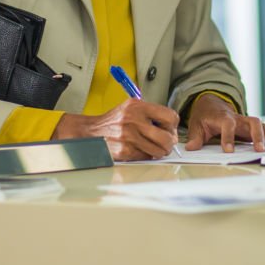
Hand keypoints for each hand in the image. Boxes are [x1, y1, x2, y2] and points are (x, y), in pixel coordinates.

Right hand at [50, 99, 178, 160]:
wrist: (92, 131)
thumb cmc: (115, 120)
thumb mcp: (132, 107)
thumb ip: (152, 113)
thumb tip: (172, 129)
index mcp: (138, 107)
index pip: (170, 116)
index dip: (173, 124)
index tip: (170, 128)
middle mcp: (134, 120)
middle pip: (167, 137)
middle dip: (170, 142)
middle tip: (168, 143)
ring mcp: (129, 137)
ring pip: (159, 150)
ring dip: (160, 151)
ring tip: (156, 148)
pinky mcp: (124, 151)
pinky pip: (146, 157)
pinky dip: (147, 155)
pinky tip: (141, 149)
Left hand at [185, 93, 264, 152]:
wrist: (211, 104)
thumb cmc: (205, 116)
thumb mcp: (196, 125)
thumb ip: (195, 137)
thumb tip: (191, 148)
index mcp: (223, 118)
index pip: (228, 125)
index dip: (228, 137)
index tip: (229, 151)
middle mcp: (238, 118)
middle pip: (252, 122)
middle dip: (257, 136)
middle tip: (259, 150)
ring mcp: (247, 121)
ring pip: (263, 125)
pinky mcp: (252, 126)